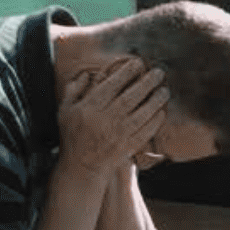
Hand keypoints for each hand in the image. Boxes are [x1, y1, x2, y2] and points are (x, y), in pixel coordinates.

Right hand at [59, 57, 167, 175]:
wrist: (81, 166)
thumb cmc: (73, 136)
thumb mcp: (65, 111)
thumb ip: (73, 90)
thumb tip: (85, 74)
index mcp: (91, 107)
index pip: (113, 84)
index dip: (127, 71)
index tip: (138, 63)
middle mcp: (106, 118)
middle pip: (132, 96)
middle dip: (148, 82)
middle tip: (159, 73)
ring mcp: (119, 133)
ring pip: (143, 113)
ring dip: (156, 100)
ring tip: (164, 90)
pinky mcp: (128, 145)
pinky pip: (146, 131)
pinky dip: (155, 121)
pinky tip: (161, 112)